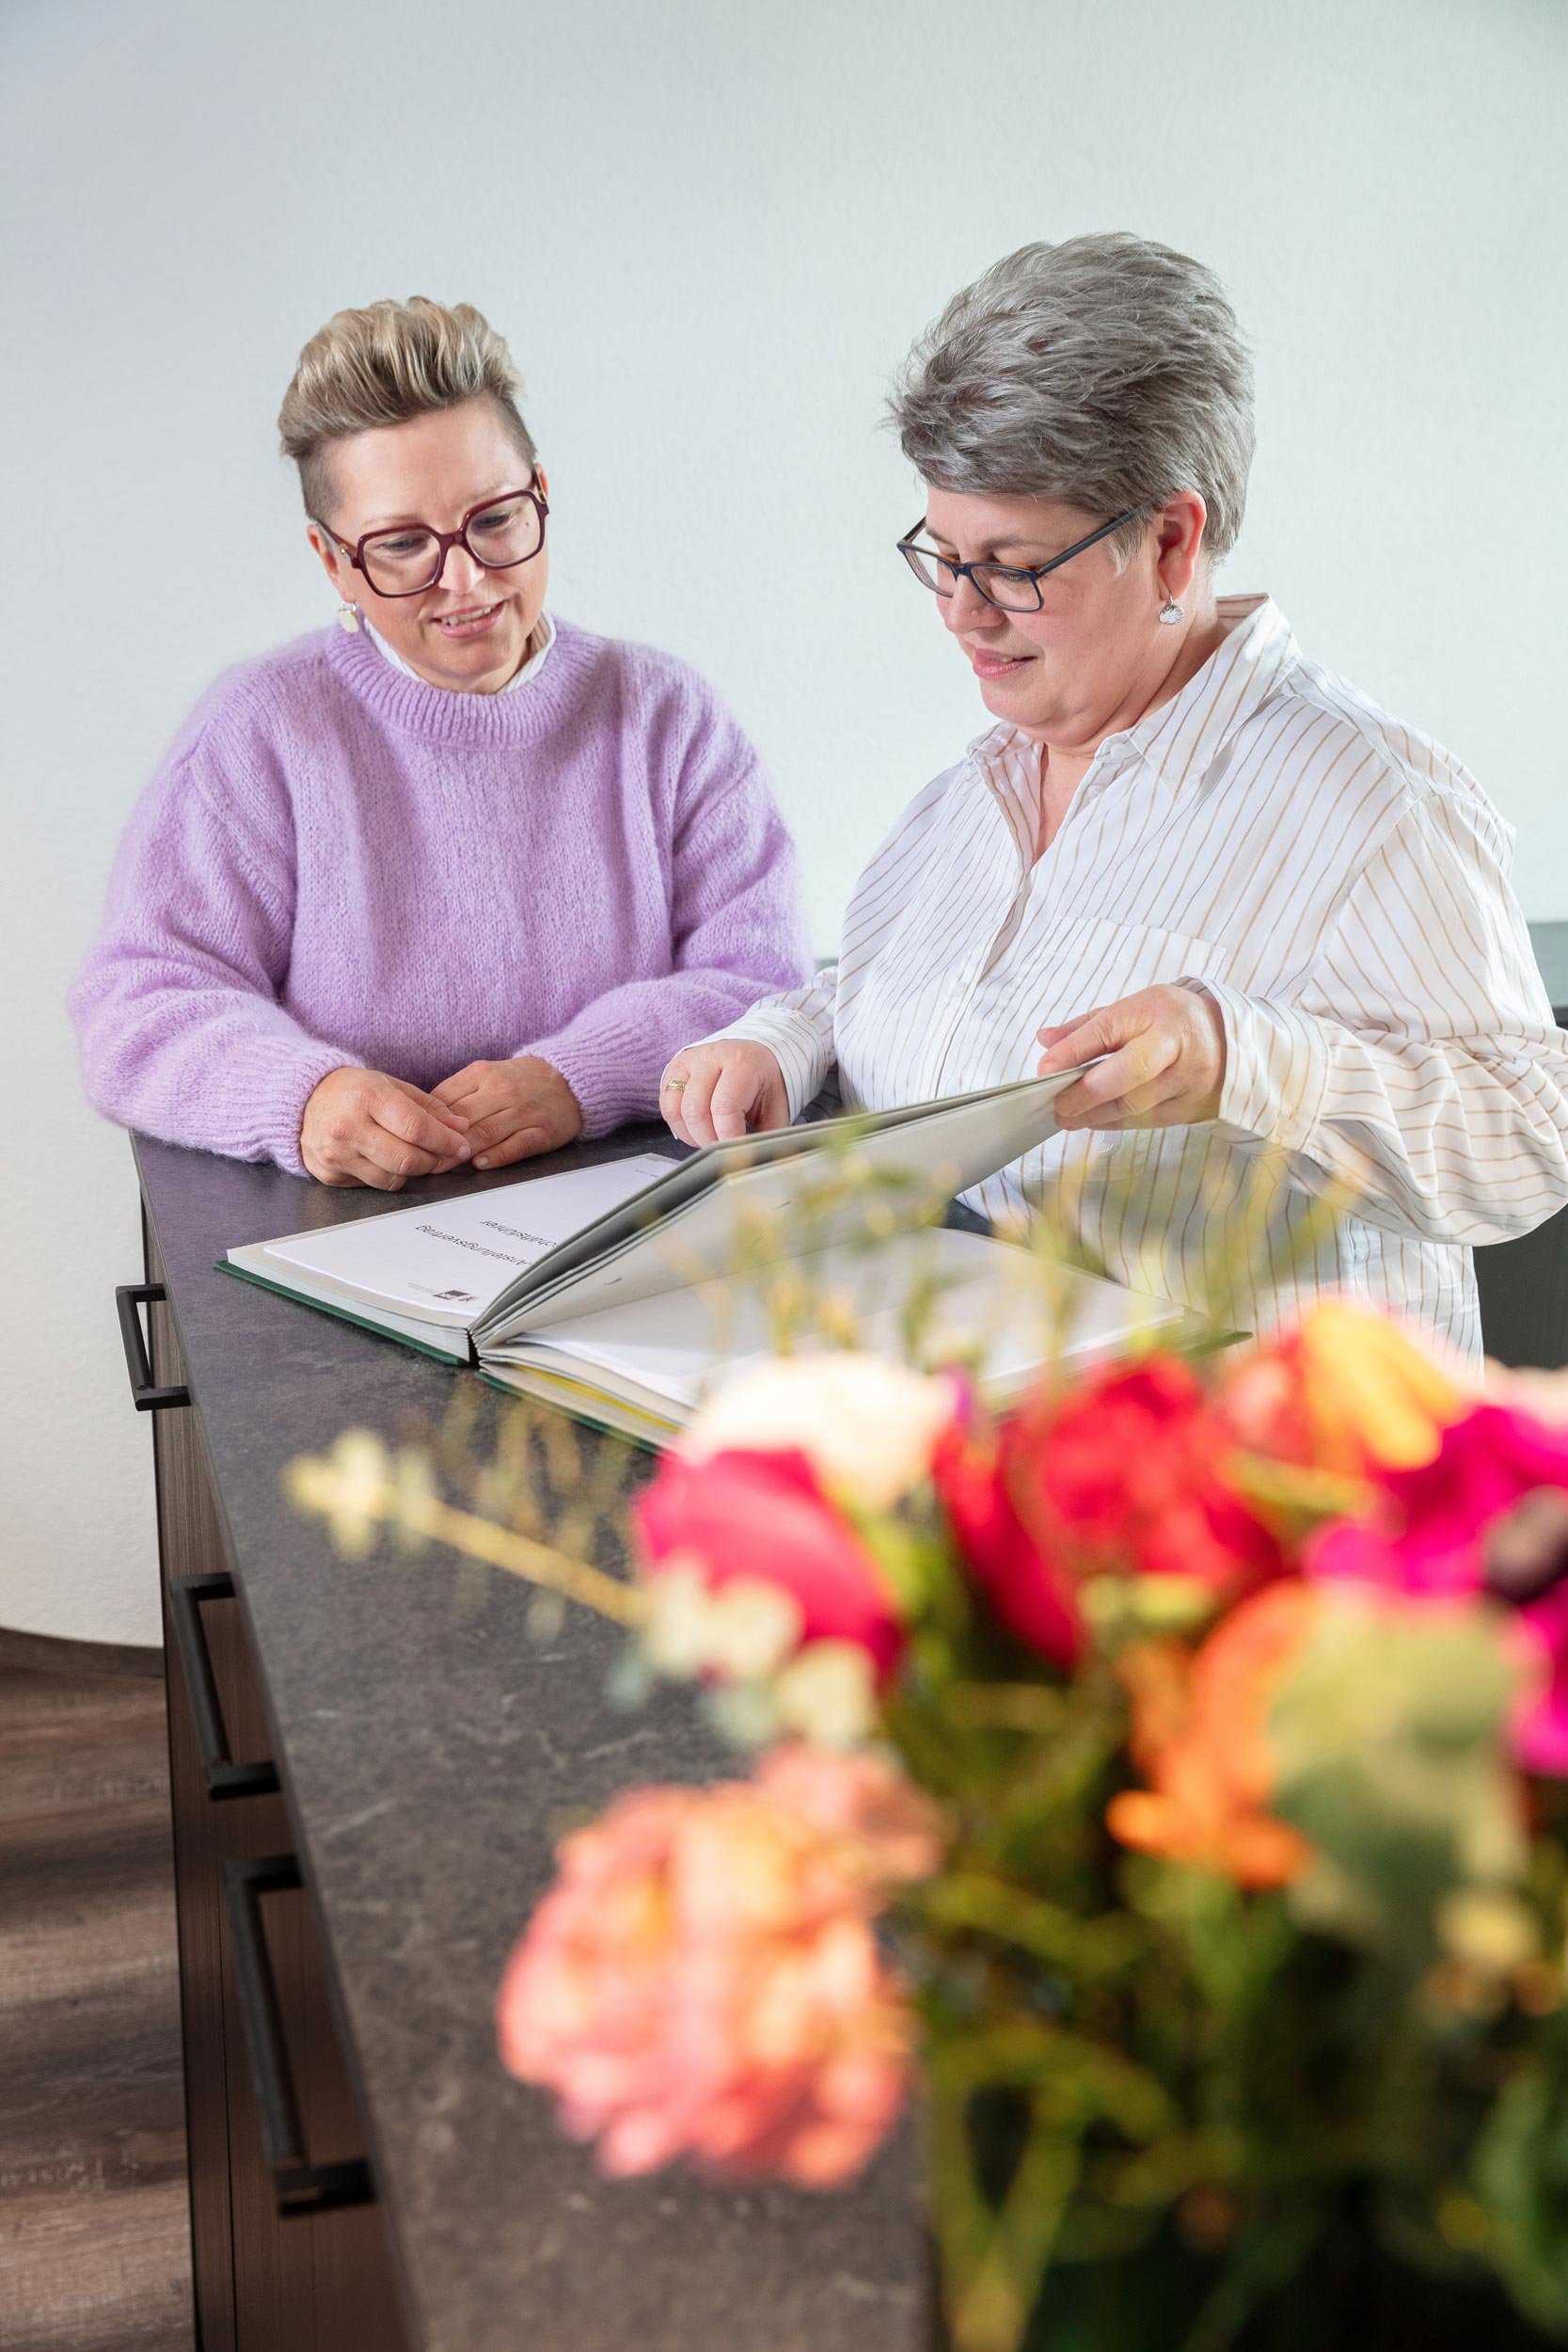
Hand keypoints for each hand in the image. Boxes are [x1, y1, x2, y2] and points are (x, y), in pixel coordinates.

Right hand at [300, 1068, 472, 1190]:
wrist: (303, 1101)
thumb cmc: (351, 1091)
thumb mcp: (390, 1085)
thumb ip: (428, 1106)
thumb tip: (460, 1127)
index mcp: (367, 1097)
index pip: (416, 1128)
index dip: (446, 1141)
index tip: (461, 1145)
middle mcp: (348, 1127)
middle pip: (407, 1159)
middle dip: (435, 1160)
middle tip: (445, 1155)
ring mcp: (336, 1154)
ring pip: (393, 1178)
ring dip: (414, 1170)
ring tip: (416, 1155)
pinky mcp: (330, 1174)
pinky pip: (374, 1184)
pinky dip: (389, 1175)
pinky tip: (387, 1159)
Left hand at [430, 1056, 582, 1168]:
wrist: (571, 1079)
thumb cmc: (522, 1080)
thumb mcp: (486, 1074)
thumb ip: (457, 1093)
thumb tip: (425, 1118)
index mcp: (482, 1074)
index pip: (444, 1100)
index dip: (425, 1122)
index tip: (411, 1140)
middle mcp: (501, 1091)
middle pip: (461, 1120)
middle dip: (438, 1143)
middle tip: (420, 1160)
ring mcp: (522, 1112)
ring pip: (484, 1133)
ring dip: (460, 1153)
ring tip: (442, 1167)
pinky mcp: (541, 1131)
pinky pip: (517, 1145)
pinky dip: (497, 1156)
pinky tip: (481, 1164)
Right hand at [659, 1041, 788, 1144]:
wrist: (753, 1056)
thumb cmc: (764, 1083)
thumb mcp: (775, 1107)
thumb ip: (768, 1135)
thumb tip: (756, 1161)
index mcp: (742, 1062)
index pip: (724, 1106)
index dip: (727, 1136)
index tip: (734, 1150)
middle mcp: (712, 1056)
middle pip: (695, 1110)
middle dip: (707, 1139)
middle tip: (722, 1147)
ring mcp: (689, 1061)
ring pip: (675, 1109)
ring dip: (691, 1134)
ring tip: (710, 1138)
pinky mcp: (673, 1070)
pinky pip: (666, 1106)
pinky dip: (679, 1126)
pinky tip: (696, 1129)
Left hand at [1036, 984, 1226, 1129]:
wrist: (1233, 1041)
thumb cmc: (1173, 1022)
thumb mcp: (1135, 1009)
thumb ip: (1089, 1026)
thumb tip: (1045, 1040)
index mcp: (1159, 1010)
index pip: (1109, 1029)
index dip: (1074, 1051)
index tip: (1044, 1069)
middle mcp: (1178, 1045)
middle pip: (1130, 1072)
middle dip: (1087, 1092)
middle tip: (1058, 1104)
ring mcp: (1189, 1080)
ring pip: (1137, 1105)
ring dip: (1095, 1115)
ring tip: (1066, 1118)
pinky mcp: (1192, 1108)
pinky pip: (1147, 1121)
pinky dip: (1115, 1123)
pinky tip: (1093, 1121)